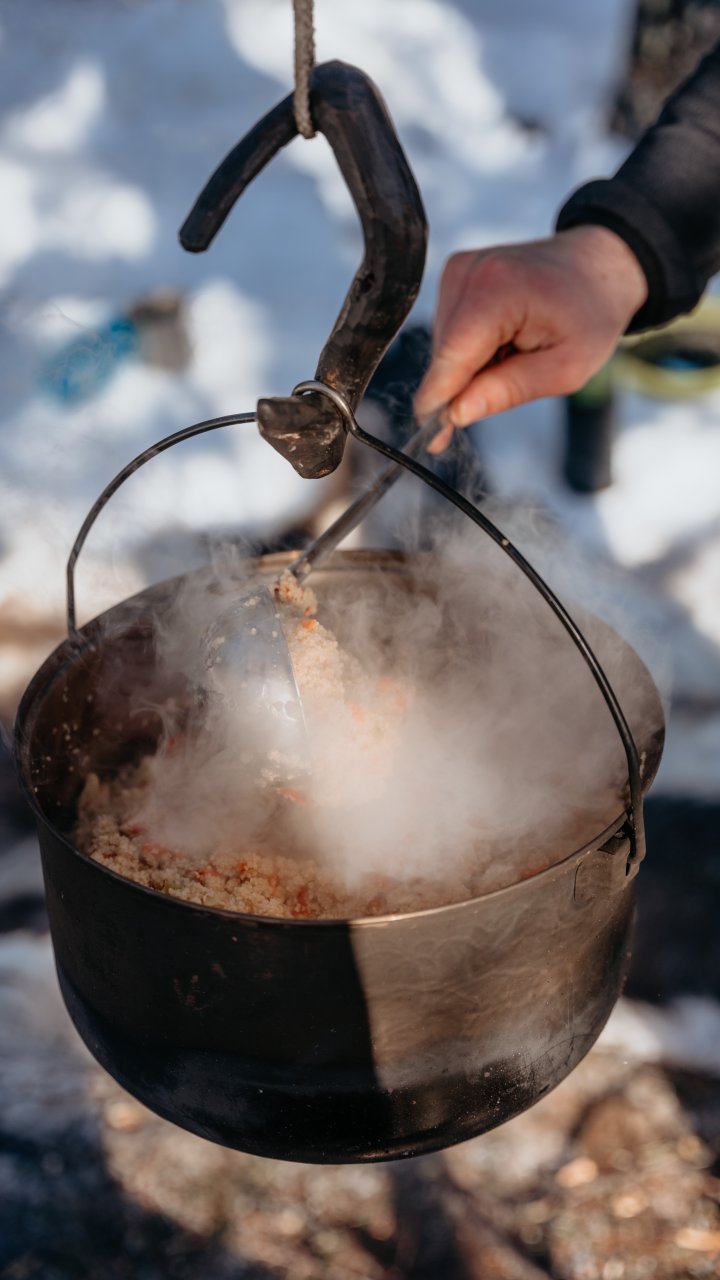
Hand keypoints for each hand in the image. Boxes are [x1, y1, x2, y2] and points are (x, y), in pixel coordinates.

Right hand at [414, 225, 647, 451]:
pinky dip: (472, 347)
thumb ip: (508, 391)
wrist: (598, 267)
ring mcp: (459, 269)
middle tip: (516, 374)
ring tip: (516, 350)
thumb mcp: (565, 369)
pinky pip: (449, 332)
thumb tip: (456, 413)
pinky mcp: (456, 275)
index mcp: (498, 291)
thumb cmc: (591, 316)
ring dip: (472, 365)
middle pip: (444, 356)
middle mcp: (469, 273)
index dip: (438, 403)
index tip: (434, 440)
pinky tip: (505, 338)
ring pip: (444, 347)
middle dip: (467, 383)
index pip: (450, 359)